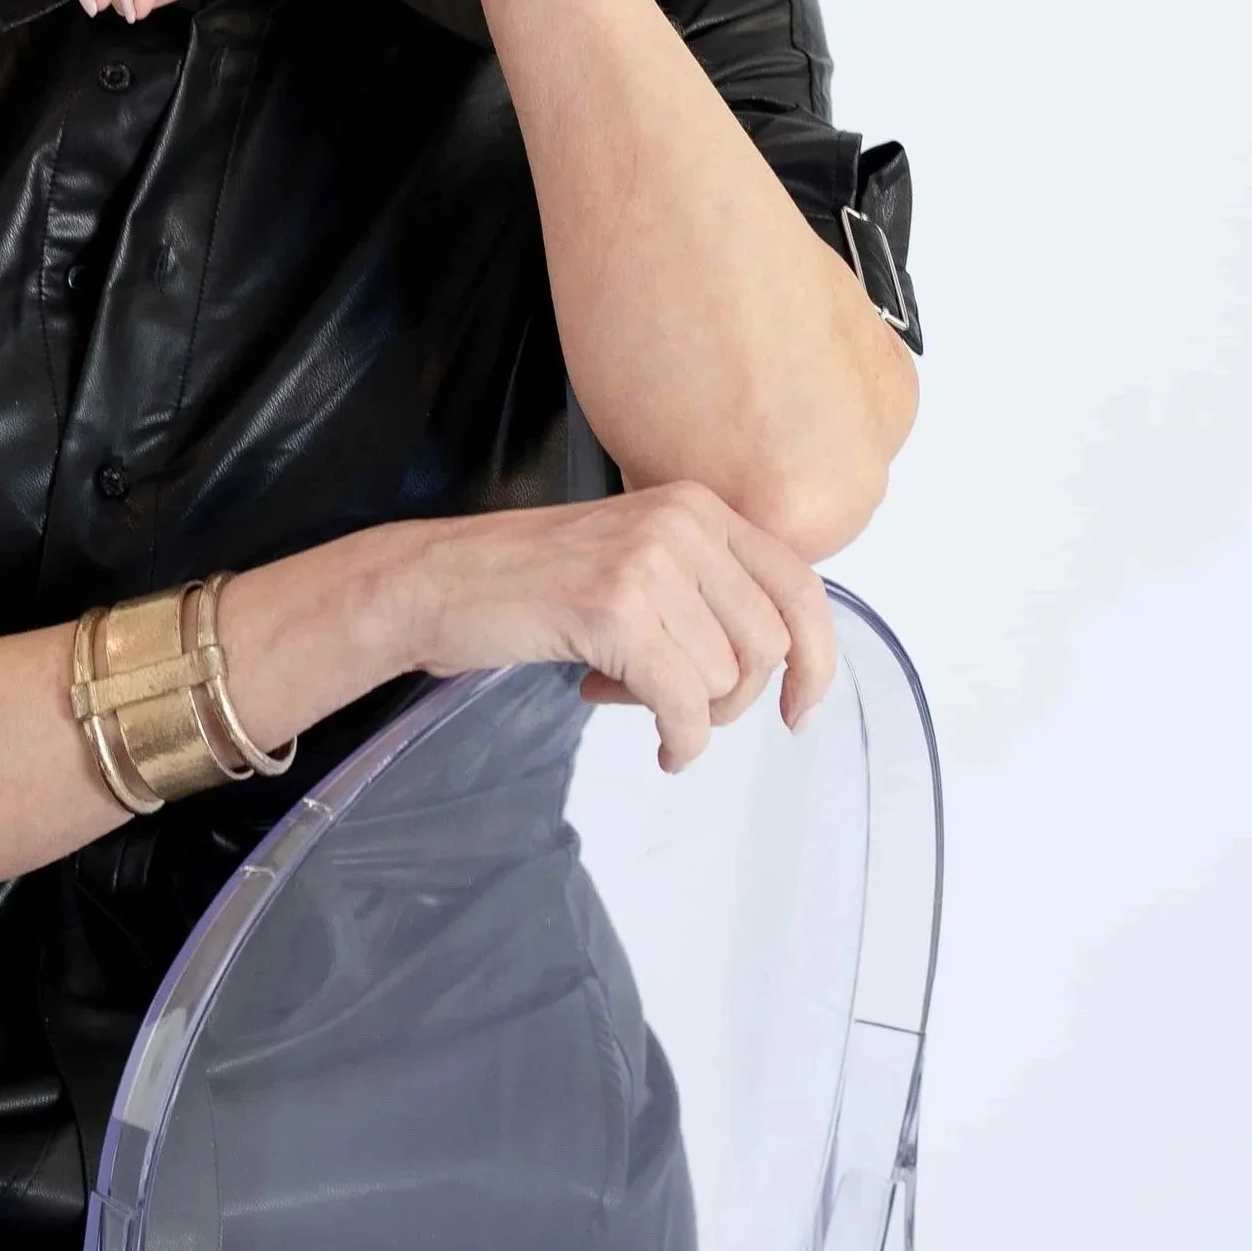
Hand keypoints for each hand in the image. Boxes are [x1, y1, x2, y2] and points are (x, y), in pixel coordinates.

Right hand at [364, 482, 838, 771]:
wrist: (435, 583)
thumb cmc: (527, 581)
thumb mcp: (633, 556)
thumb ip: (702, 585)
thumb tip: (773, 659)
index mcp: (695, 505)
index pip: (799, 584)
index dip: (816, 659)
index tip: (798, 711)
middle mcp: (682, 523)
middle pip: (767, 644)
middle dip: (732, 699)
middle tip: (677, 707)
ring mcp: (649, 563)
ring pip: (724, 680)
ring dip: (686, 714)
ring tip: (625, 692)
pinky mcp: (615, 611)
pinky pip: (683, 707)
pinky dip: (679, 743)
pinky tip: (656, 746)